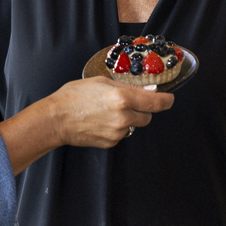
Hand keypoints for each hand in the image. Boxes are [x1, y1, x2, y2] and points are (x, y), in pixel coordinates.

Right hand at [48, 76, 174, 148]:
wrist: (55, 119)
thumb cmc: (74, 96)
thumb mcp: (102, 82)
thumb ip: (128, 87)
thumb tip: (150, 89)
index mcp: (123, 99)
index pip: (157, 102)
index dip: (166, 100)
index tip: (169, 99)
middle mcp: (124, 117)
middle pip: (148, 116)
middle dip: (142, 109)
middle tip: (127, 102)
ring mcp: (118, 133)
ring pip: (134, 126)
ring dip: (128, 119)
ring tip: (107, 112)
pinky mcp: (111, 143)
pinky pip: (122, 134)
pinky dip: (117, 128)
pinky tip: (101, 121)